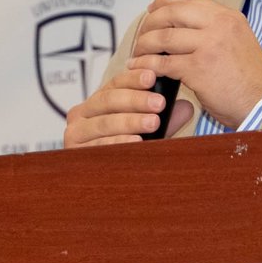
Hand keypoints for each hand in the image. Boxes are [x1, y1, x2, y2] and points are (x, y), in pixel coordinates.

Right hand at [63, 66, 195, 146]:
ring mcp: (75, 132)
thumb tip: (187, 107)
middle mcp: (81, 113)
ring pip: (105, 122)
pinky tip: (136, 141)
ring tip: (153, 122)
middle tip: (159, 103)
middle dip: (135, 100)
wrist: (106, 186)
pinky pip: (99, 146)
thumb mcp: (148, 130)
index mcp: (98, 101)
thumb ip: (166, 117)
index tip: (152, 76)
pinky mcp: (74, 152)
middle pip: (108, 100)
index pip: (115, 83)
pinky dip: (119, 142)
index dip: (133, 79)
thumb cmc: (128, 149)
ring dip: (130, 121)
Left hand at [128, 0, 261, 128]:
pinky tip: (142, 70)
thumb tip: (183, 24)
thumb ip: (214, 28)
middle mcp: (218, 26)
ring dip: (144, 46)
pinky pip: (163, 63)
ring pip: (163, 37)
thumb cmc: (250, 77)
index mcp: (227, 16)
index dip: (163, 1)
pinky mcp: (198, 69)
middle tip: (142, 35)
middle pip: (171, 13)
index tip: (152, 9)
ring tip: (138, 54)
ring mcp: (208, 46)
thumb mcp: (237, 39)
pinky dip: (147, 66)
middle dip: (149, 23)